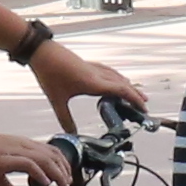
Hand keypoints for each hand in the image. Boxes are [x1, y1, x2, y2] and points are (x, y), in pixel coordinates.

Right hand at [0, 118, 74, 185]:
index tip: (67, 181)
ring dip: (58, 176)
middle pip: (53, 155)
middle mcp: (21, 145)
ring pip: (45, 159)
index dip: (63, 166)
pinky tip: (45, 183)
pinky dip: (39, 173)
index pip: (51, 152)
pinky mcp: (4, 156)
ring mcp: (13, 149)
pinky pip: (28, 163)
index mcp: (21, 146)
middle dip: (65, 173)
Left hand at [23, 38, 138, 116]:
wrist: (40, 51)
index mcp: (92, 83)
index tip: (143, 107)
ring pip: (117, 76)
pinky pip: (108, 71)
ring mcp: (92, 67)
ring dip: (128, 85)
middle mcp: (96, 74)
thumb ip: (65, 119)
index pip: (121, 90)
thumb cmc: (48, 72)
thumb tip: (70, 134)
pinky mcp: (87, 64)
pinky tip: (116, 79)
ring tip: (135, 93)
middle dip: (135, 94)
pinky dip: (117, 78)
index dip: (134, 99)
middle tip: (144, 105)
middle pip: (123, 83)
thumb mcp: (56, 100)